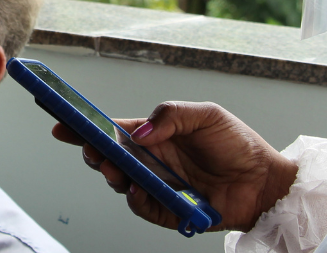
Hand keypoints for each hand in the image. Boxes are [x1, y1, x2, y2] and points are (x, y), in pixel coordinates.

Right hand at [52, 101, 296, 231]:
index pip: (113, 129)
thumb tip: (140, 133)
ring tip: (113, 167)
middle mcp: (151, 161)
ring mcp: (158, 186)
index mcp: (155, 135)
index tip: (61, 122)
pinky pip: (142, 207)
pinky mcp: (168, 210)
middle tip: (90, 147)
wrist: (265, 181)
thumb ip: (171, 116)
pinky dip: (136, 200)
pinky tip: (137, 189)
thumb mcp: (206, 115)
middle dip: (93, 151)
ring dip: (111, 174)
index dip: (85, 126)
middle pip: (109, 157)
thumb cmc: (237, 145)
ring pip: (121, 183)